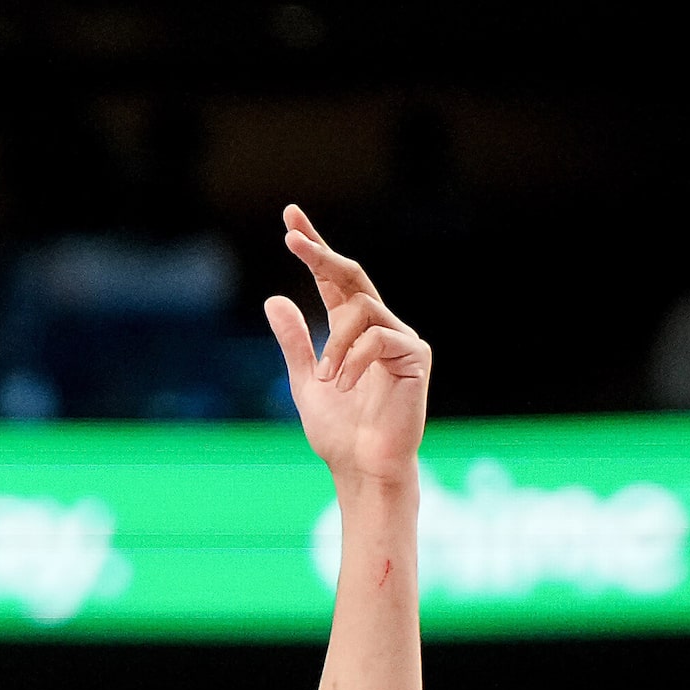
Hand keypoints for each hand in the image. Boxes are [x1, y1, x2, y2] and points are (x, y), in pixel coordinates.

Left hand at [263, 205, 429, 490]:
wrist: (363, 469)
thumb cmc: (339, 433)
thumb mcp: (305, 382)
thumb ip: (294, 343)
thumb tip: (273, 299)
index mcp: (351, 331)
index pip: (332, 280)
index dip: (314, 249)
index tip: (291, 219)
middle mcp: (378, 327)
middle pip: (352, 275)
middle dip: (321, 254)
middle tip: (293, 239)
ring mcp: (399, 339)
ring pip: (360, 310)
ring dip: (334, 343)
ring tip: (326, 378)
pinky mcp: (415, 356)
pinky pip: (377, 338)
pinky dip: (352, 360)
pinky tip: (344, 384)